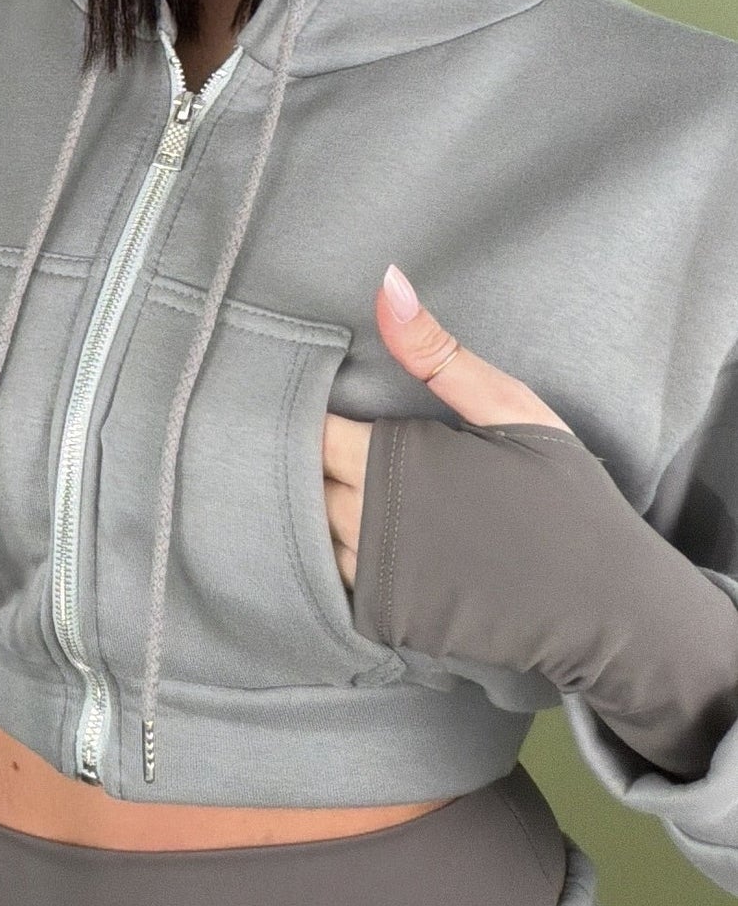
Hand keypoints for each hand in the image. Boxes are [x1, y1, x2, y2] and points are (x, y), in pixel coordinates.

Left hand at [322, 262, 568, 591]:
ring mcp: (375, 580)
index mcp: (392, 462)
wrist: (606, 603)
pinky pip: (333, 586)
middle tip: (310, 448)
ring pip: (310, 537)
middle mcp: (369, 524)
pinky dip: (336, 562)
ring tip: (329, 493)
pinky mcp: (385, 622)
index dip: (301, 417)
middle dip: (301, 464)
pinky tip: (361, 543)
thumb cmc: (563, 497)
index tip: (299, 405)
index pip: (308, 432)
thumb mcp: (509, 409)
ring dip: (314, 515)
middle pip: (301, 485)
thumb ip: (437, 352)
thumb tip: (387, 283)